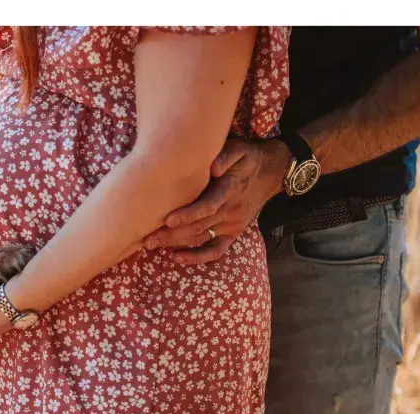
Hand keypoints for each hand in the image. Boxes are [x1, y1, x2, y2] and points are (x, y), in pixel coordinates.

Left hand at [144, 138, 290, 263]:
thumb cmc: (248, 157)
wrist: (272, 171)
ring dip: (176, 244)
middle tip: (147, 238)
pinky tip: (177, 258)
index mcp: (230, 189)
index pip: (208, 206)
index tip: (168, 220)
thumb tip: (212, 167)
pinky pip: (216, 251)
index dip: (188, 215)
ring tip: (151, 245)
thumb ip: (226, 155)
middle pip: (198, 226)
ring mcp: (231, 224)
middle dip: (171, 234)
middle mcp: (230, 210)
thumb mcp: (240, 148)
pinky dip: (197, 257)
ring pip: (201, 239)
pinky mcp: (233, 233)